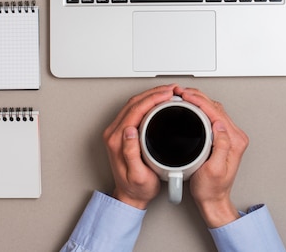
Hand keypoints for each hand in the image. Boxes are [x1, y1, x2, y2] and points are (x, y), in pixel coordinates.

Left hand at [103, 84, 177, 208]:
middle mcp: (113, 134)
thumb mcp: (137, 175)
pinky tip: (157, 101)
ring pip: (133, 104)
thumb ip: (131, 153)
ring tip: (167, 92)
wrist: (130, 195)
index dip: (153, 99)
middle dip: (154, 92)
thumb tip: (129, 131)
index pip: (135, 110)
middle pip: (134, 103)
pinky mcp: (121, 132)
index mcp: (117, 141)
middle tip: (171, 89)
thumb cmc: (136, 188)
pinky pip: (133, 110)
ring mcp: (116, 132)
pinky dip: (147, 102)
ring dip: (150, 95)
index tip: (167, 94)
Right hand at [176, 87, 248, 227]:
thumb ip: (220, 146)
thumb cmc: (211, 188)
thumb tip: (219, 125)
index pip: (217, 113)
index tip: (186, 96)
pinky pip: (212, 116)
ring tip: (184, 96)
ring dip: (199, 100)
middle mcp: (234, 137)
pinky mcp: (222, 138)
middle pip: (216, 107)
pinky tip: (191, 106)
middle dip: (197, 96)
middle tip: (181, 92)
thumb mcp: (214, 169)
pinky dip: (200, 108)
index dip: (200, 101)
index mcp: (234, 142)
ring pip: (214, 109)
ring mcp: (229, 136)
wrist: (213, 199)